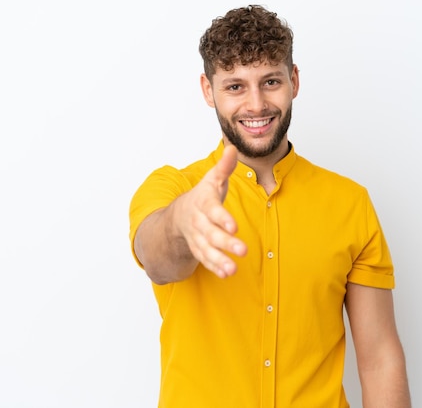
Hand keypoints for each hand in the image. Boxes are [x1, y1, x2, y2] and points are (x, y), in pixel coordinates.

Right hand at [175, 145, 247, 277]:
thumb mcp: (211, 179)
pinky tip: (226, 274)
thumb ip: (224, 167)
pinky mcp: (198, 249)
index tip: (234, 227)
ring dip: (219, 260)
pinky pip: (204, 259)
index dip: (223, 219)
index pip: (212, 210)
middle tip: (243, 250)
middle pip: (211, 233)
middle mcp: (198, 222)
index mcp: (203, 203)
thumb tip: (233, 148)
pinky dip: (214, 267)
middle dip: (226, 243)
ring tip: (233, 269)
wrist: (179, 214)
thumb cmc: (202, 196)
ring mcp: (197, 237)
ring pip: (206, 250)